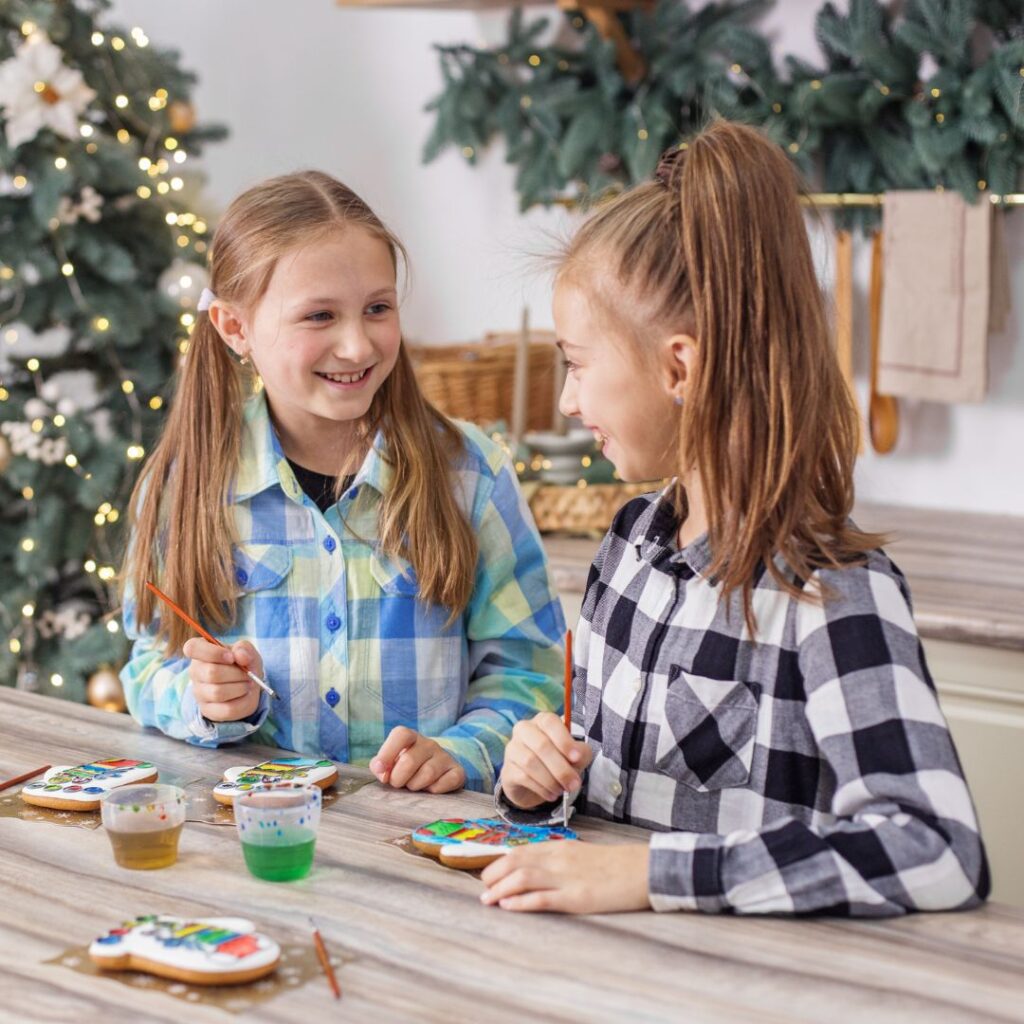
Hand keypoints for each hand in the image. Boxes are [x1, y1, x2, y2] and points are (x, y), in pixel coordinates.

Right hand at [184, 637, 262, 722]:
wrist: (248, 684)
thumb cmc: (243, 663)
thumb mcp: (247, 650)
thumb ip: (244, 649)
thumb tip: (241, 656)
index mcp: (199, 650)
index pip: (192, 648)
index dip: (213, 653)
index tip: (231, 657)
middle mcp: (194, 671)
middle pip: (212, 673)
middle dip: (236, 673)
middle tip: (247, 673)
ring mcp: (198, 692)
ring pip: (218, 693)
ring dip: (240, 687)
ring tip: (247, 683)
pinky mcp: (208, 710)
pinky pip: (226, 709)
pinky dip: (242, 702)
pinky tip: (244, 695)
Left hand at [370, 726, 464, 793]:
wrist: (437, 772)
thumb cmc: (408, 768)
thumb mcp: (392, 763)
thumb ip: (379, 765)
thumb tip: (380, 771)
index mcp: (411, 737)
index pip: (401, 734)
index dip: (387, 753)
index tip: (380, 771)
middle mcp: (429, 744)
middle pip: (409, 760)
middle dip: (398, 778)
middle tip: (397, 784)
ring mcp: (445, 757)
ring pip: (427, 774)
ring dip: (415, 786)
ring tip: (413, 786)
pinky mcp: (457, 772)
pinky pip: (443, 784)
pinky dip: (433, 791)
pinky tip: (430, 789)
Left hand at [480, 841, 650, 913]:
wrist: (645, 869)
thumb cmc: (615, 865)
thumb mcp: (584, 856)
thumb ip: (561, 860)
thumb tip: (538, 870)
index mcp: (561, 848)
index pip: (521, 851)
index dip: (500, 862)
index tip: (488, 875)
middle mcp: (560, 859)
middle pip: (516, 861)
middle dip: (494, 874)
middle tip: (483, 889)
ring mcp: (567, 878)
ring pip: (524, 877)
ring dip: (501, 889)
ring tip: (487, 901)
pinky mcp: (577, 897)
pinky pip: (543, 898)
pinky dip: (522, 902)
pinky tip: (508, 907)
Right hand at [501, 712, 592, 809]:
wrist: (536, 784)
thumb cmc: (558, 761)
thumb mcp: (575, 756)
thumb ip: (580, 753)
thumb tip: (578, 755)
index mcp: (542, 721)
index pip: (550, 723)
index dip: (564, 740)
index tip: (576, 758)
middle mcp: (524, 730)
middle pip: (541, 745)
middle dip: (561, 768)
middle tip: (574, 784)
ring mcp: (512, 748)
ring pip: (531, 762)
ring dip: (551, 780)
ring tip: (562, 790)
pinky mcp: (507, 769)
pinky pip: (523, 777)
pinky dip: (541, 788)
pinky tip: (551, 794)